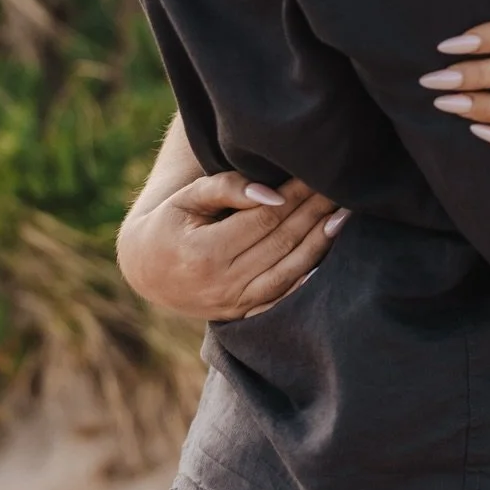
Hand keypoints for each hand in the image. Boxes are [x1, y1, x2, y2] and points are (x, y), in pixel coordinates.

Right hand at [117, 173, 346, 320]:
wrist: (147, 271)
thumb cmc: (169, 225)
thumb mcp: (186, 200)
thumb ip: (226, 189)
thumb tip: (271, 194)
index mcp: (205, 253)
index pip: (264, 219)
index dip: (294, 196)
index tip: (317, 175)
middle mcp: (221, 283)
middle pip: (281, 243)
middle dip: (313, 213)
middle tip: (340, 188)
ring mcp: (234, 302)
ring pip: (287, 271)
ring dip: (319, 244)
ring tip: (342, 216)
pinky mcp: (242, 314)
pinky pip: (280, 299)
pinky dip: (305, 282)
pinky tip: (327, 261)